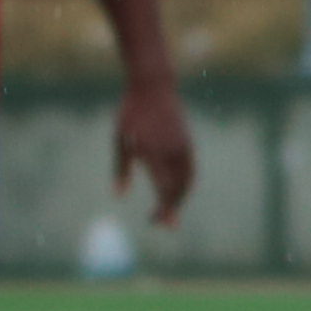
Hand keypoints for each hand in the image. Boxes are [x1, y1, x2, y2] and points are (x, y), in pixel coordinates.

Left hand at [112, 76, 197, 225]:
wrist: (154, 88)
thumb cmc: (130, 113)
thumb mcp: (119, 140)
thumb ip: (121, 170)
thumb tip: (118, 196)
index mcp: (153, 153)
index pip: (163, 190)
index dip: (162, 210)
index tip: (156, 222)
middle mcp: (172, 154)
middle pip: (179, 190)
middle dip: (172, 209)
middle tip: (162, 223)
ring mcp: (184, 149)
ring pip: (188, 182)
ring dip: (180, 198)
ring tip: (170, 209)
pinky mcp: (189, 144)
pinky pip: (191, 172)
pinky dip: (185, 185)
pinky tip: (177, 190)